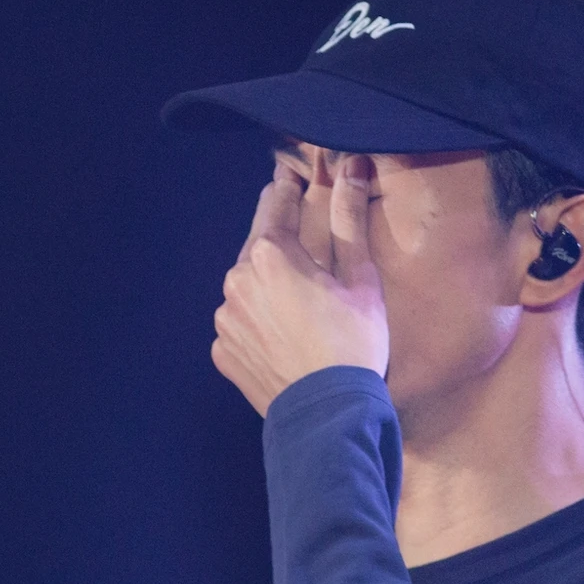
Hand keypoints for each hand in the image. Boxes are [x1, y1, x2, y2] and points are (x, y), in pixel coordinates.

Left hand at [212, 155, 389, 416]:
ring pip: (245, 288)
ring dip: (265, 287)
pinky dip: (256, 324)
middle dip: (279, 244)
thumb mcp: (360, 279)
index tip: (292, 179)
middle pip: (257, 248)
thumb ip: (349, 219)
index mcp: (269, 255)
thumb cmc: (352, 344)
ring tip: (297, 305)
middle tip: (304, 252)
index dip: (287, 190)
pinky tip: (283, 337)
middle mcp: (236, 282)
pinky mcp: (223, 353)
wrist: (329, 416)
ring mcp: (225, 320)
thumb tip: (352, 166)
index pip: (275, 205)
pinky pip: (240, 325)